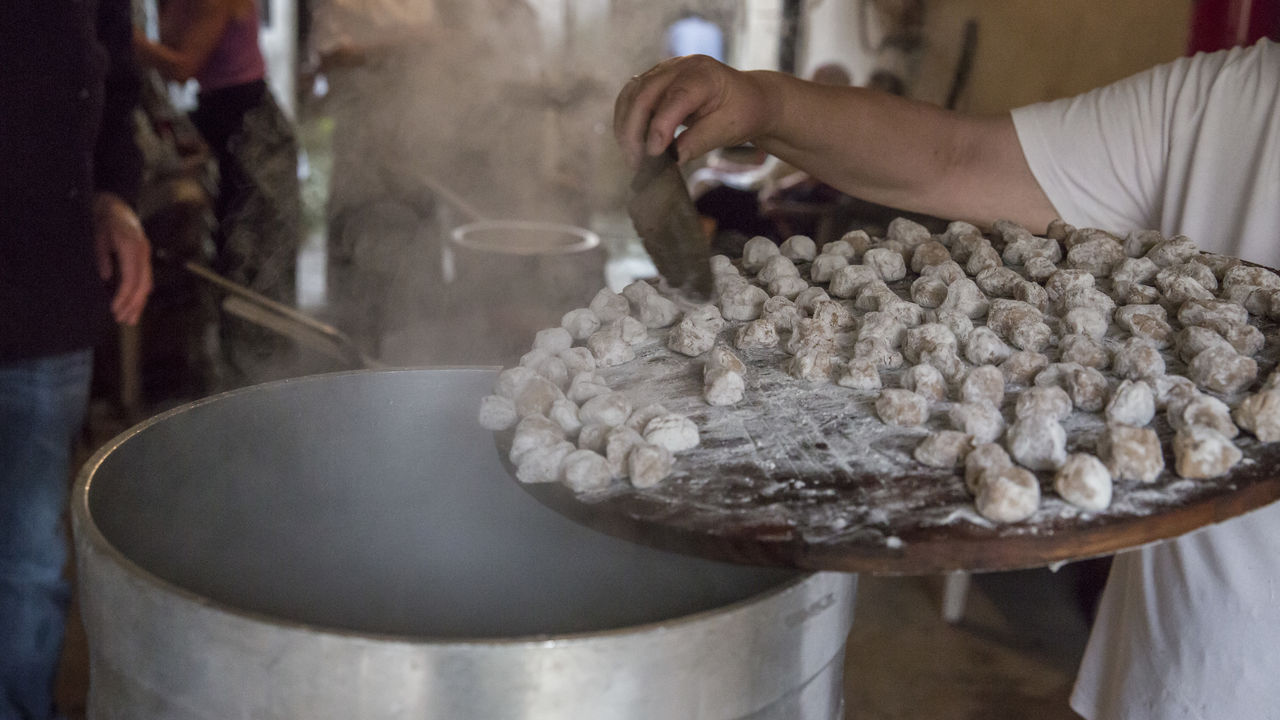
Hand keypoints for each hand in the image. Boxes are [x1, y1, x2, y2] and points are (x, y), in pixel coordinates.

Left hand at [94, 192, 152, 325]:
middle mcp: (142, 251)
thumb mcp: (97, 236)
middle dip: (134, 304)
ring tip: (131, 317)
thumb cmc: (103, 217)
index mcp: (131, 247)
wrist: (115, 201)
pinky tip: (137, 302)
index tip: (115, 310)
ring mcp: (145, 252)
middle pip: (142, 284)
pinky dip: (141, 291)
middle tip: (124, 320)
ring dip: (139, 301)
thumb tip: (106, 279)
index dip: (124, 297)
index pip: (131, 279)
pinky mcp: (143, 254)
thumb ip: (102, 257)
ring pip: (146, 282)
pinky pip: (146, 276)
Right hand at [613, 55, 778, 167]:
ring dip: (625, 127)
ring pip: (631, 95)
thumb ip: (700, 141)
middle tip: (636, 161)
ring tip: (632, 155)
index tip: (654, 154)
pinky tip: (632, 142)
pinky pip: (631, 98)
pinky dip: (627, 120)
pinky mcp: (655, 81)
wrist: (748, 98)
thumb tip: (672, 157)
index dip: (660, 127)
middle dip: (634, 130)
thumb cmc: (743, 112)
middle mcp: (680, 67)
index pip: (675, 98)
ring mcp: (665, 71)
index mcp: (704, 75)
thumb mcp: (729, 129)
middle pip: (644, 94)